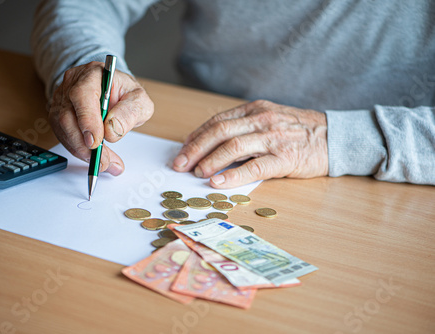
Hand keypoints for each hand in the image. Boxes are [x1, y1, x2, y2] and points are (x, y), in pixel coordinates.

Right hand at [48, 61, 153, 174]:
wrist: (113, 92)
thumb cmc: (124, 94)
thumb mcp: (139, 100)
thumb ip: (129, 112)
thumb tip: (111, 130)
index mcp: (93, 74)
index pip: (81, 95)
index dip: (86, 120)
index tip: (95, 142)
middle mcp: (72, 84)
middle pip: (67, 116)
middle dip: (85, 144)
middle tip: (103, 161)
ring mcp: (61, 100)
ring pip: (63, 129)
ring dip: (82, 151)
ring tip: (104, 163)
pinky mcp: (58, 115)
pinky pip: (63, 136)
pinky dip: (78, 151)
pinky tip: (94, 158)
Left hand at [172, 100, 327, 187]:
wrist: (336, 137)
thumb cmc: (298, 131)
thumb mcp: (269, 120)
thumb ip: (244, 128)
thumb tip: (212, 146)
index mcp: (254, 110)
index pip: (217, 121)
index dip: (196, 136)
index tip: (182, 150)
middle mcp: (261, 120)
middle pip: (219, 132)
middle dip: (195, 149)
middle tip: (179, 164)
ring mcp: (273, 138)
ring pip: (234, 147)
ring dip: (210, 160)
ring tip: (196, 173)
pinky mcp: (285, 158)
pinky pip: (255, 167)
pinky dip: (234, 175)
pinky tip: (219, 183)